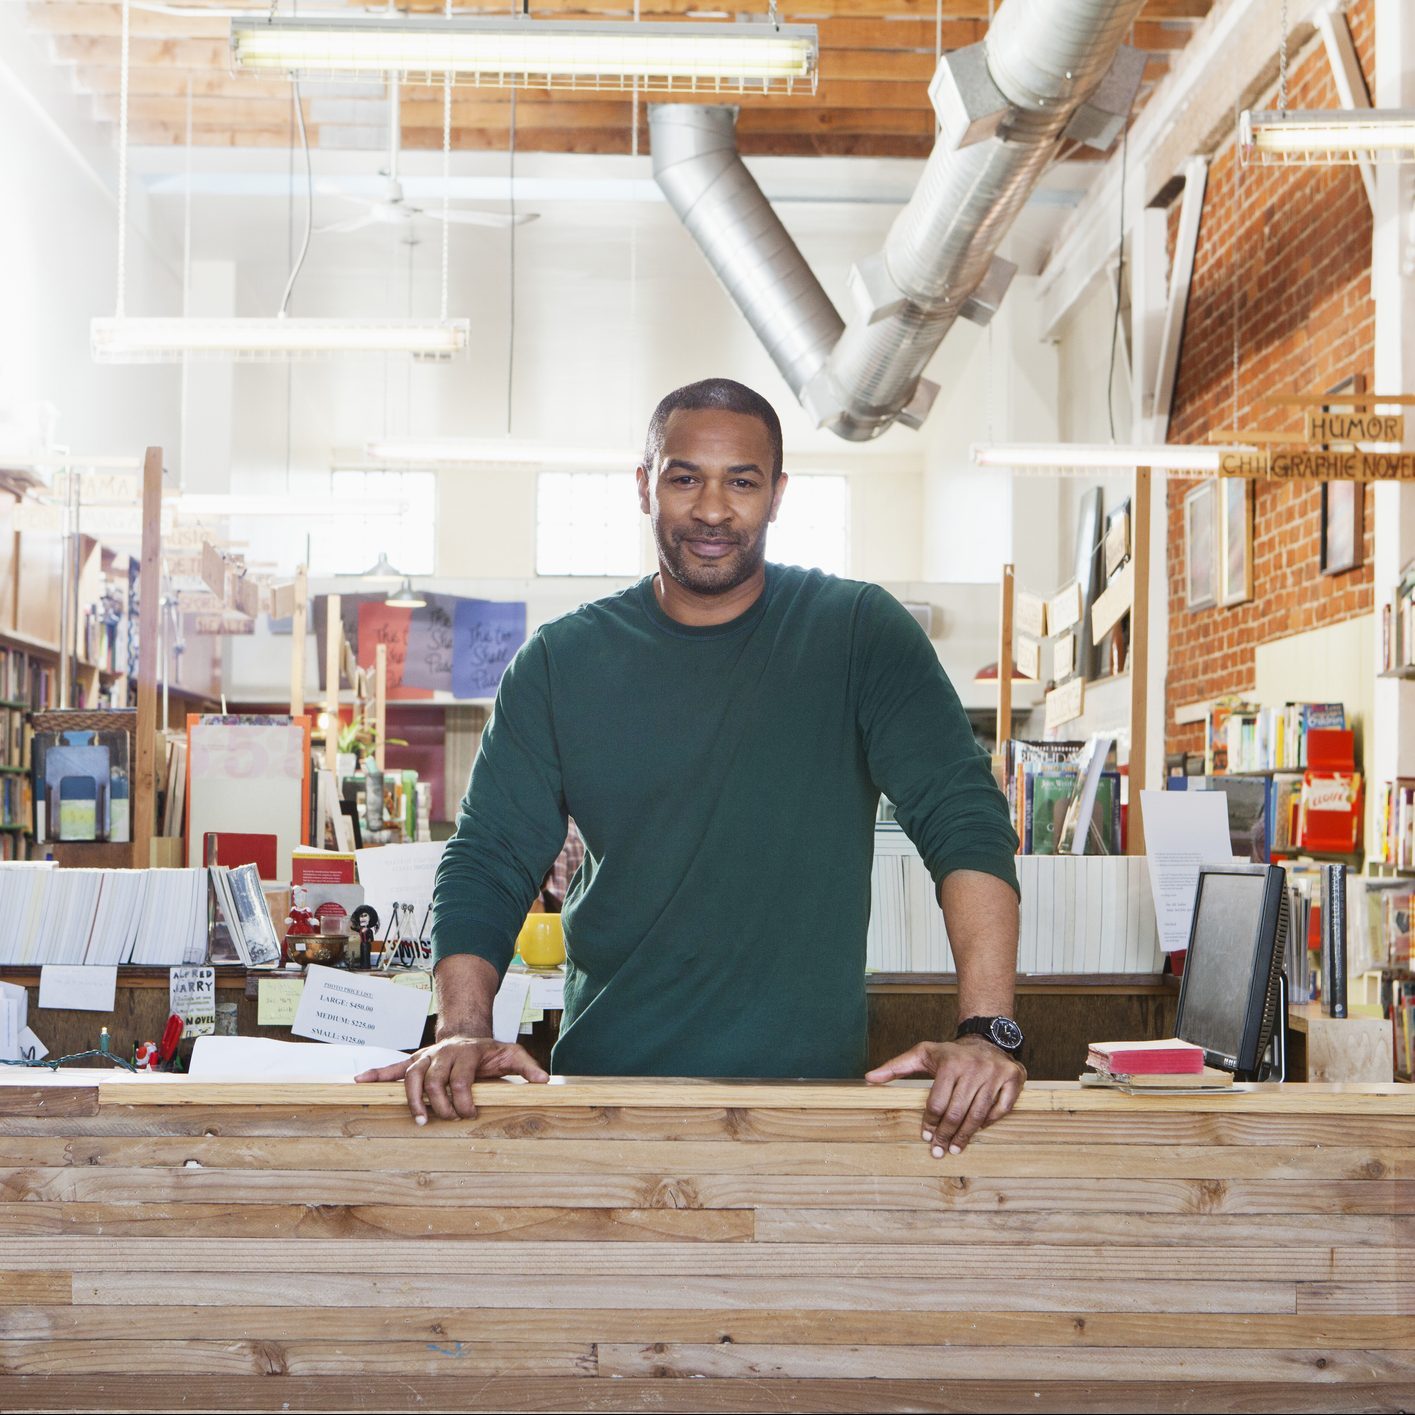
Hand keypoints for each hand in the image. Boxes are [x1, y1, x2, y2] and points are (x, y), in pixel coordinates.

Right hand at [354, 1035, 548, 1123]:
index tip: (469, 1115)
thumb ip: (526, 1067)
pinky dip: (376, 1074)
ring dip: (411, 1098)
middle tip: (445, 1120)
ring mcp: (426, 1057)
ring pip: (412, 1076)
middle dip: (439, 1103)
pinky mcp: (415, 1061)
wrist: (468, 1032)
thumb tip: (544, 1082)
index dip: (463, 1099)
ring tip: (418, 1118)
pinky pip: (393, 1068)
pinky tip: (358, 1082)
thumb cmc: (489, 1051)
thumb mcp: (511, 1054)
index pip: (460, 1078)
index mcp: (467, 1053)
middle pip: (434, 1080)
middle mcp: (443, 1053)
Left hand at [865, 1036, 1024, 1155]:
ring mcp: (995, 1073)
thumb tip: (868, 1079)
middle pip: (957, 1111)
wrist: (986, 1039)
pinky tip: (978, 1130)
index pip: (937, 1102)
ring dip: (966, 1136)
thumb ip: (896, 1067)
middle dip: (946, 1135)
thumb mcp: (922, 1054)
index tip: (925, 1137)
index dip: (930, 1123)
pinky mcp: (1014, 1078)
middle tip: (939, 1151)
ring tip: (956, 1149)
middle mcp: (974, 1067)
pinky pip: (1001, 1108)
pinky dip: (990, 1122)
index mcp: (950, 1062)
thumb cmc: (950, 1053)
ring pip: (979, 1114)